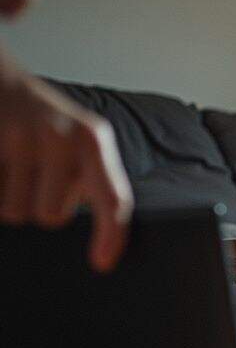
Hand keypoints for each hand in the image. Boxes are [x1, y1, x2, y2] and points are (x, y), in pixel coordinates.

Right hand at [0, 71, 132, 270]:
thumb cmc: (50, 129)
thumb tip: (103, 252)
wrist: (2, 83)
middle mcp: (59, 135)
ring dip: (9, 199)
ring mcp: (17, 136)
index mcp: (92, 141)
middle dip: (40, 206)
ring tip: (15, 169)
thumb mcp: (84, 147)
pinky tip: (1, 165)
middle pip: (50, 216)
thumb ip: (96, 185)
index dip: (110, 235)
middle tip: (38, 178)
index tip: (102, 263)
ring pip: (13, 212)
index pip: (112, 197)